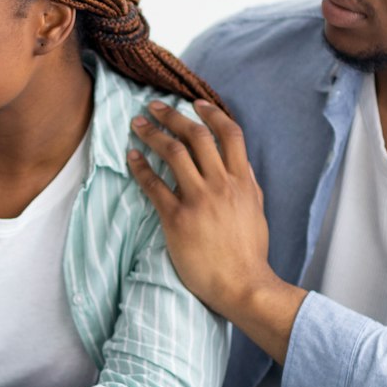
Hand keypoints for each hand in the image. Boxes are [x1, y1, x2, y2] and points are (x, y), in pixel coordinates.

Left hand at [127, 98, 304, 359]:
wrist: (242, 284)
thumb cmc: (249, 253)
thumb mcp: (256, 210)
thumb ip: (246, 185)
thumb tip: (239, 166)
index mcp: (243, 180)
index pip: (230, 134)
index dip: (211, 113)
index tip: (194, 102)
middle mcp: (222, 184)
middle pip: (196, 136)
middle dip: (173, 116)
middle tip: (154, 106)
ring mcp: (199, 199)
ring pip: (174, 153)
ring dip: (153, 134)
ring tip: (137, 124)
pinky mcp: (178, 218)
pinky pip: (154, 185)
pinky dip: (140, 167)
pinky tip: (130, 157)